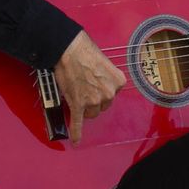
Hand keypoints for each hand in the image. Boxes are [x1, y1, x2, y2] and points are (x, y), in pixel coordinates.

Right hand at [53, 29, 125, 143]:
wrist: (69, 48)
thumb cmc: (85, 51)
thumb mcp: (105, 63)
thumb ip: (106, 78)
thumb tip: (99, 83)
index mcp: (118, 82)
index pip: (112, 94)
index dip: (101, 89)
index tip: (95, 84)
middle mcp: (108, 93)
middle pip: (103, 105)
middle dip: (94, 99)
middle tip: (84, 87)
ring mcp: (93, 101)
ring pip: (91, 113)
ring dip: (85, 107)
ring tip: (77, 93)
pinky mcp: (78, 105)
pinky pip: (78, 122)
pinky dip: (76, 132)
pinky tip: (75, 140)